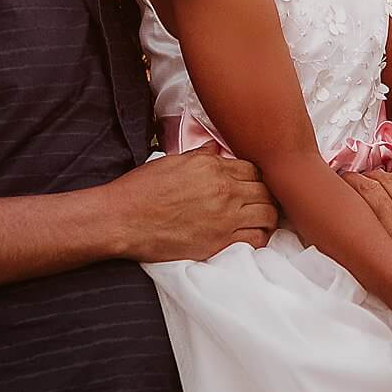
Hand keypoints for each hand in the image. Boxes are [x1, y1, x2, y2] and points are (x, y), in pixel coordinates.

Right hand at [109, 152, 277, 262]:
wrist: (122, 219)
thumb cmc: (141, 190)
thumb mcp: (172, 161)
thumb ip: (200, 155)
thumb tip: (215, 149)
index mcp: (212, 166)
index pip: (252, 168)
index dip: (255, 176)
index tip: (252, 184)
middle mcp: (223, 190)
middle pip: (265, 190)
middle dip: (266, 194)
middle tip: (260, 201)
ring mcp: (224, 217)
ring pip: (267, 214)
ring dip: (268, 215)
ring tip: (262, 218)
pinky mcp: (219, 243)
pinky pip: (255, 240)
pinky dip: (260, 237)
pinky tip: (253, 235)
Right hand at [344, 169, 391, 288]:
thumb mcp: (381, 261)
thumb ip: (365, 240)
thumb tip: (347, 231)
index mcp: (389, 224)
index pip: (365, 187)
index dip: (348, 181)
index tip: (338, 184)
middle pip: (377, 178)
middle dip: (359, 176)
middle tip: (346, 182)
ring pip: (391, 178)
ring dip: (374, 176)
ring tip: (363, 183)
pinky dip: (388, 184)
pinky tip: (382, 192)